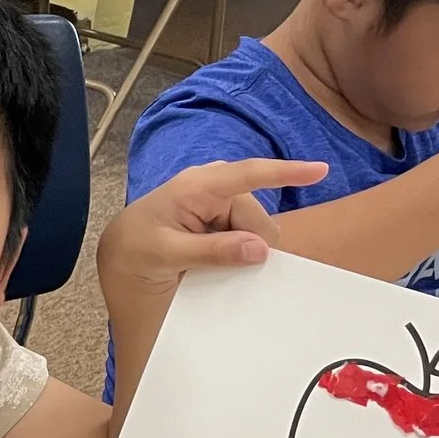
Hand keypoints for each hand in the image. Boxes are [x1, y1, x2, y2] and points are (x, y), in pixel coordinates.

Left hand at [98, 157, 324, 297]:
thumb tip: (259, 248)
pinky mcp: (220, 219)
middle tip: (211, 266)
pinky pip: (246, 236)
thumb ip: (211, 251)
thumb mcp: (165, 255)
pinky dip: (239, 251)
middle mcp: (212, 187)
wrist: (118, 259)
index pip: (247, 174)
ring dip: (241, 250)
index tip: (320, 170)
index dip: (285, 172)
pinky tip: (213, 261)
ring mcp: (217, 203)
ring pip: (255, 231)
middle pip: (257, 218)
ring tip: (202, 263)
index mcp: (196, 187)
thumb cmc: (133, 250)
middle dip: (248, 244)